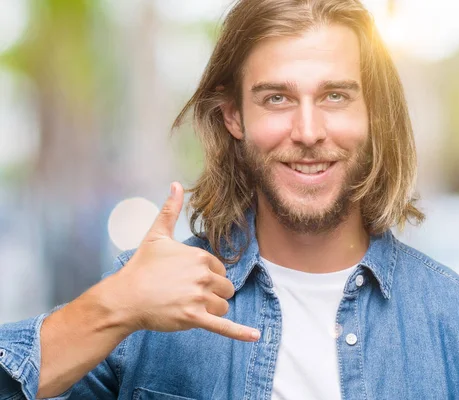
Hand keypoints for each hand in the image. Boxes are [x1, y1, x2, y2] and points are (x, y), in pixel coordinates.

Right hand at [109, 182, 259, 341]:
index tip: (186, 280)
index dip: (206, 278)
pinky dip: (240, 333)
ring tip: (186, 307)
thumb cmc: (140, 267)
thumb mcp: (156, 235)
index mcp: (200, 257)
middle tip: (186, 295)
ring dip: (210, 310)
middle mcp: (203, 276)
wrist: (124, 298)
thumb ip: (170, 210)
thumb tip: (176, 184)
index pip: (220, 271)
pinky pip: (223, 326)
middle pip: (225, 289)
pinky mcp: (194, 318)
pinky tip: (255, 337)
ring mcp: (199, 297)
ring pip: (222, 307)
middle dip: (211, 294)